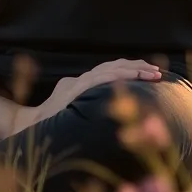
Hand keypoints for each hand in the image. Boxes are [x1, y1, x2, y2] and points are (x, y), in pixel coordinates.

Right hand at [14, 58, 162, 131]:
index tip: (151, 72)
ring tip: (152, 74)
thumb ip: (84, 100)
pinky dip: (117, 76)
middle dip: (138, 68)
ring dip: (134, 71)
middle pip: (115, 67)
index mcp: (84, 83)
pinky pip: (101, 79)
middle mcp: (83, 80)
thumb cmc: (53, 120)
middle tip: (158, 72)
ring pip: (111, 70)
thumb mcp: (72, 107)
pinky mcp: (76, 89)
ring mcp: (79, 84)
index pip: (112, 71)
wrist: (33, 125)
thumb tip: (104, 103)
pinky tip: (132, 76)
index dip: (132, 69)